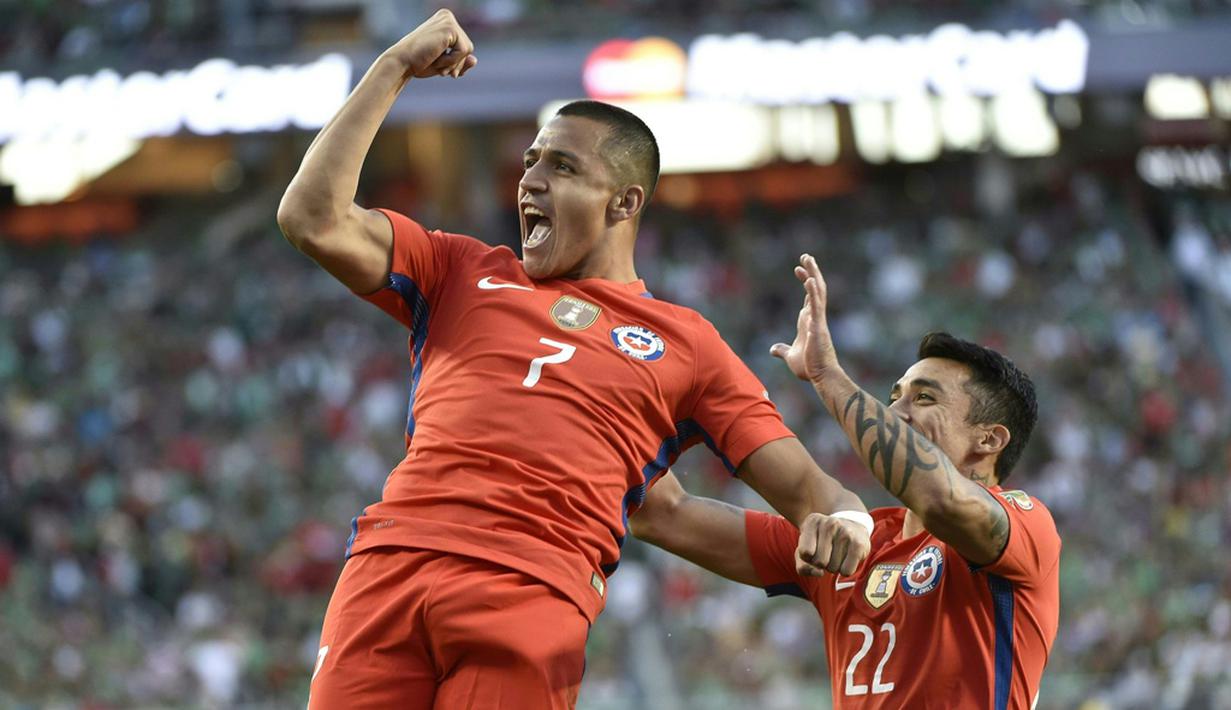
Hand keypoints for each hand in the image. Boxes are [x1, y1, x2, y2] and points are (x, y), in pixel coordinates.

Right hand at [383, 9, 477, 78]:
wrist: (402, 63)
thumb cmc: (419, 63)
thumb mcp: (445, 64)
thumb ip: (461, 62)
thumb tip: (475, 60)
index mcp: (445, 21)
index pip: (464, 46)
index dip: (457, 62)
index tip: (444, 69)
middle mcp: (447, 16)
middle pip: (468, 47)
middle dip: (456, 64)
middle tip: (440, 70)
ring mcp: (448, 20)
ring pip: (468, 50)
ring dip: (453, 63)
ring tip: (435, 61)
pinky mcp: (449, 28)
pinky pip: (463, 51)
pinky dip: (451, 61)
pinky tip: (436, 58)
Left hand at [770, 254, 838, 381]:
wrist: (820, 377)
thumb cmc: (809, 367)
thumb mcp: (790, 356)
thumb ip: (782, 350)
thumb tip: (773, 349)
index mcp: (809, 321)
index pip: (808, 296)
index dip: (805, 281)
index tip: (798, 269)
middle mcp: (815, 317)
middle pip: (815, 289)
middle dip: (811, 271)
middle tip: (806, 256)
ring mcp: (818, 321)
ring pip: (818, 292)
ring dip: (813, 275)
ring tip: (808, 259)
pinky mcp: (818, 327)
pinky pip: (816, 306)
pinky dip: (813, 292)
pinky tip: (809, 280)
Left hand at [795, 512, 870, 576]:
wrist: (852, 528)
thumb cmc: (822, 543)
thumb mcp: (805, 550)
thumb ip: (803, 567)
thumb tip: (819, 573)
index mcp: (812, 522)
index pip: (804, 552)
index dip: (807, 558)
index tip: (812, 550)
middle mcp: (829, 524)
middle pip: (819, 562)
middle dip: (821, 564)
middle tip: (827, 553)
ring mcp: (845, 533)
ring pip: (833, 568)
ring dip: (834, 566)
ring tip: (837, 553)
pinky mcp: (859, 544)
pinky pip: (846, 571)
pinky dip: (845, 570)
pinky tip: (846, 557)